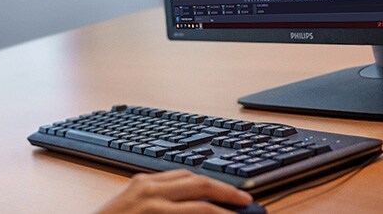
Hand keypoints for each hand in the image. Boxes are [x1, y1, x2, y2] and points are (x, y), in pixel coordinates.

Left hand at [96, 170, 253, 213]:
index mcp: (156, 210)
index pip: (204, 209)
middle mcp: (150, 191)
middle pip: (199, 183)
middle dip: (226, 191)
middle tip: (246, 200)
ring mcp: (141, 182)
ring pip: (186, 173)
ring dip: (209, 181)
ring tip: (226, 192)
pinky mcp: (136, 180)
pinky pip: (169, 174)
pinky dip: (188, 179)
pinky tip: (198, 187)